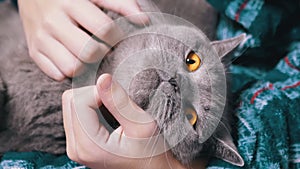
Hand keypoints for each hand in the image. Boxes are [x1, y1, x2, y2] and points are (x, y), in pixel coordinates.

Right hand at [18, 0, 148, 80]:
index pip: (104, 28)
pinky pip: (55, 74)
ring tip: (88, 55)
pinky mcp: (33, 51)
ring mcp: (40, 38)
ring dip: (85, 66)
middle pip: (89, 52)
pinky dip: (67, 71)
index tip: (116, 36)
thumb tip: (144, 20)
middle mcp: (53, 21)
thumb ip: (120, 3)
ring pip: (71, 67)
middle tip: (103, 47)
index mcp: (70, 3)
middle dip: (102, 53)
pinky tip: (73, 59)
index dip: (116, 36)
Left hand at [62, 74, 186, 168]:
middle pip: (70, 100)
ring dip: (91, 99)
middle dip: (93, 94)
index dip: (100, 91)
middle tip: (115, 102)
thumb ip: (120, 102)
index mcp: (89, 146)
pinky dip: (89, 106)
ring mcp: (74, 147)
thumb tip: (103, 78)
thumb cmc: (151, 152)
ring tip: (112, 109)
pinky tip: (105, 113)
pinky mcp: (77, 143)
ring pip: (70, 105)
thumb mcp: (142, 125)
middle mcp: (76, 149)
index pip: (79, 100)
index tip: (118, 99)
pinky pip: (74, 113)